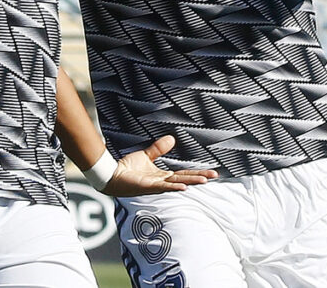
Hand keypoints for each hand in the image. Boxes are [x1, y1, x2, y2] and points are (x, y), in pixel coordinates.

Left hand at [102, 136, 217, 196]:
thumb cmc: (127, 168)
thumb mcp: (146, 156)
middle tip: (214, 176)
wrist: (111, 174)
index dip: (197, 173)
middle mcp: (161, 182)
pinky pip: (162, 187)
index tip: (210, 173)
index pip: (183, 174)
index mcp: (162, 176)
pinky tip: (183, 188)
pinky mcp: (147, 186)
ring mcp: (155, 185)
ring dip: (190, 182)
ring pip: (176, 183)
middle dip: (199, 178)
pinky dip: (173, 187)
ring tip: (204, 181)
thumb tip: (171, 138)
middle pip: (184, 179)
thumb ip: (158, 149)